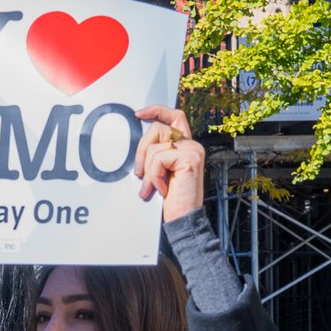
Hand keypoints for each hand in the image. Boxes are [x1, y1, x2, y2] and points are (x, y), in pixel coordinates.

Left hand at [133, 105, 204, 222]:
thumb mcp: (159, 172)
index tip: (139, 114)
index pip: (174, 116)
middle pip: (158, 129)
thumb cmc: (170, 199)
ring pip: (155, 147)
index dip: (157, 110)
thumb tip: (138, 142)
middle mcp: (192, 145)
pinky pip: (159, 159)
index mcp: (185, 145)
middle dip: (141, 150)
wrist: (183, 219)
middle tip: (139, 173)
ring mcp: (193, 150)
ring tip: (152, 187)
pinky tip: (161, 190)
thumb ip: (155, 155)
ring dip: (148, 171)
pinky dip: (154, 176)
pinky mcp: (191, 158)